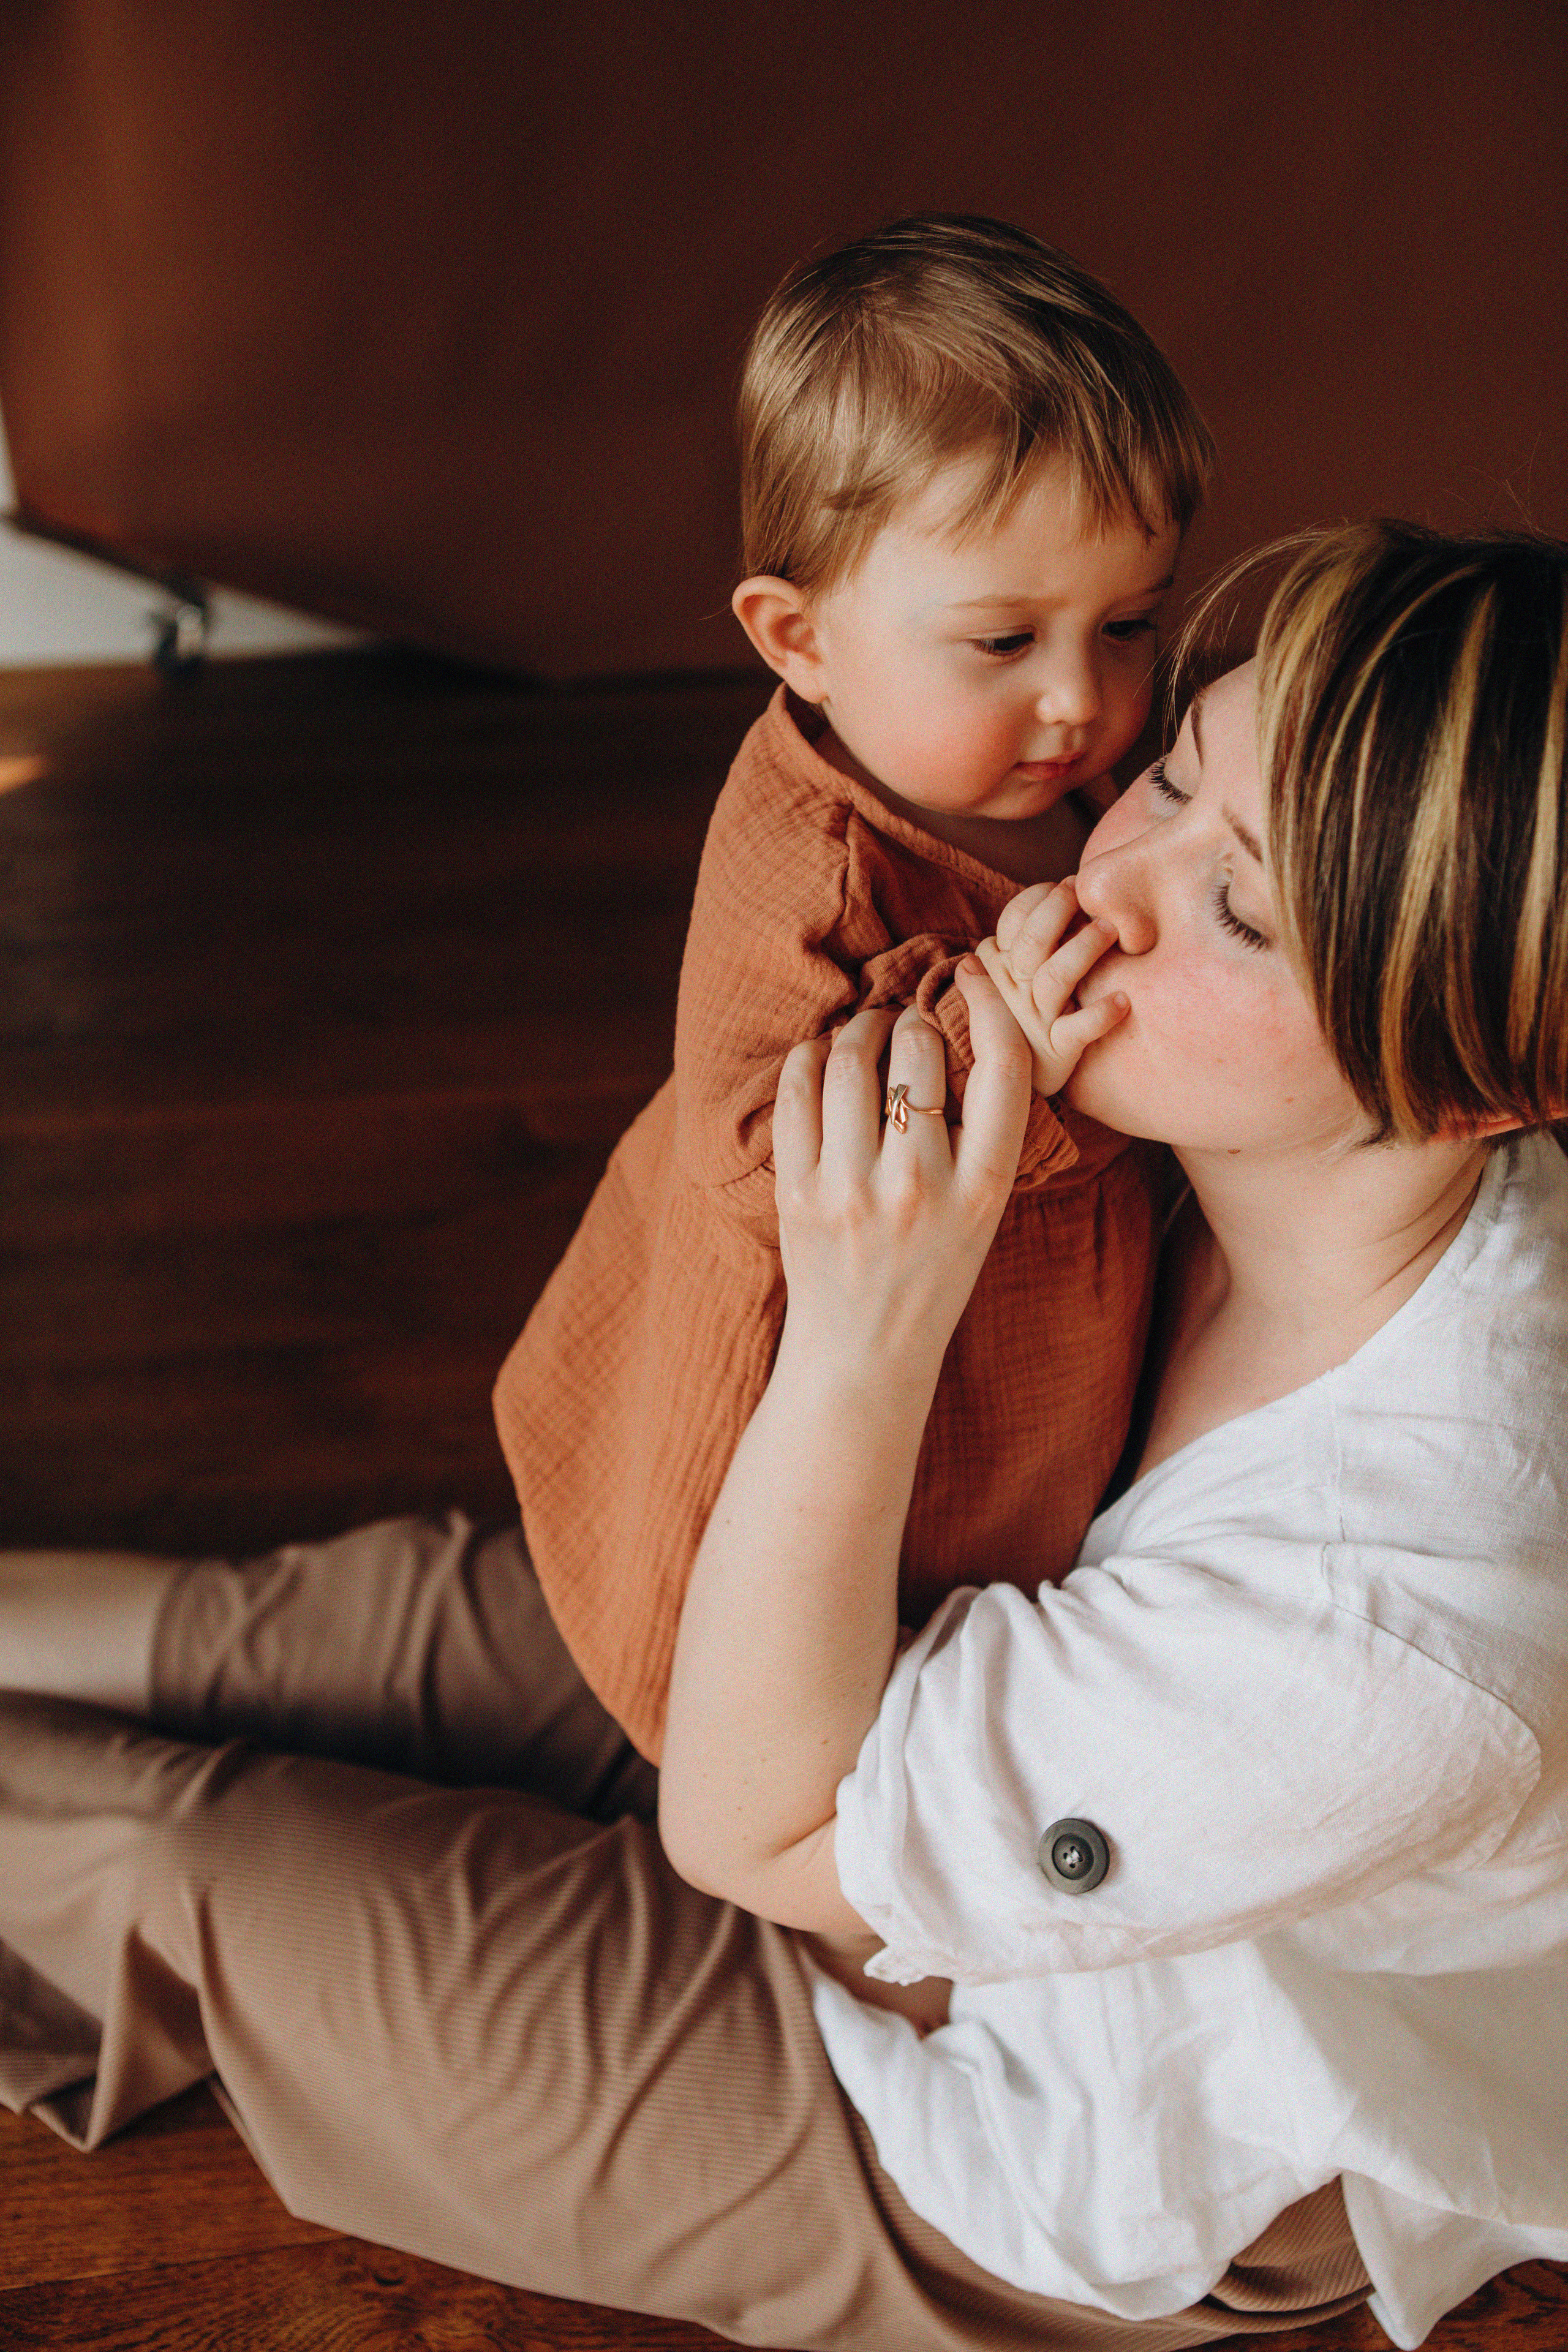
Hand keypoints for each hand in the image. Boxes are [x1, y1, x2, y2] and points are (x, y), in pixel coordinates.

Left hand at [772, 965, 1030, 1386]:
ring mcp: (853, 1190)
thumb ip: (980, 1135)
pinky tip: (819, 1056)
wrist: (865, 1357)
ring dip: (857, 1030)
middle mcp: (920, 1187)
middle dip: (910, 1020)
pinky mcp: (798, 1194)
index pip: (1004, 1068)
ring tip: (863, 1032)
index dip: (991, 1005)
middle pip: (918, 1050)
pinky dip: (808, 1058)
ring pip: (851, 1062)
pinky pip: (796, 1094)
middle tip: (904, 1022)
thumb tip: (955, 1030)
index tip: (975, 979)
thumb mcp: (983, 1214)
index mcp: (984, 1190)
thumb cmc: (931, 1275)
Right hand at [975, 879, 1126, 1096]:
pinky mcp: (1056, 1050)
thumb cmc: (1018, 1018)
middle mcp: (1015, 989)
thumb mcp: (1008, 978)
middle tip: (1086, 894)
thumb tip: (1040, 892)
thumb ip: (1020, 942)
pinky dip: (1099, 1016)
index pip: (1014, 920)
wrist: (1007, 1084)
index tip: (1069, 886)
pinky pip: (1078, 1030)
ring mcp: (1035, 1020)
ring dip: (1082, 950)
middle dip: (1059, 911)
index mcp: (1001, 965)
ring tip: (1110, 930)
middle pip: (1033, 943)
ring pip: (1055, 979)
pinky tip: (1123, 1001)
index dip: (1039, 899)